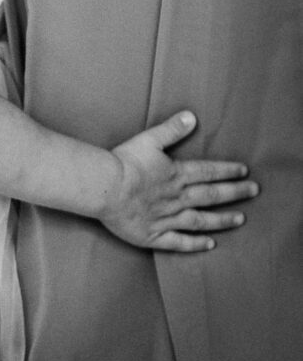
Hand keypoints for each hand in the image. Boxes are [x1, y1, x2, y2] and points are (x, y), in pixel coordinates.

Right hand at [101, 111, 258, 251]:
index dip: (227, 171)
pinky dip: (196, 244)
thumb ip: (171, 129)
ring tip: (241, 219)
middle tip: (254, 191)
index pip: (208, 172)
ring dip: (222, 220)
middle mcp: (177, 197)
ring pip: (201, 220)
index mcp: (176, 174)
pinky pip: (180, 242)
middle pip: (211, 195)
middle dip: (235, 193)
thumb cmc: (124, 161)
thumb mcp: (148, 139)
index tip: (245, 172)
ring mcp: (167, 218)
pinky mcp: (154, 235)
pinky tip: (210, 244)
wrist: (105, 187)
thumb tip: (191, 116)